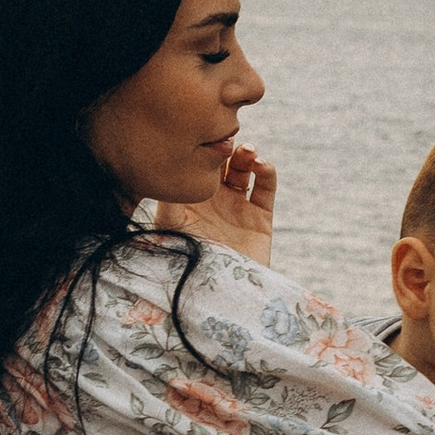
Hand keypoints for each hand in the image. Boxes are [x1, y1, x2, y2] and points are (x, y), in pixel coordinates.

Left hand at [154, 142, 276, 263]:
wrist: (218, 296)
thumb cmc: (186, 263)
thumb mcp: (170, 228)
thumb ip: (168, 199)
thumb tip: (167, 168)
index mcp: (189, 200)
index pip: (196, 165)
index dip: (202, 148)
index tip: (204, 137)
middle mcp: (213, 201)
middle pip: (221, 161)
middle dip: (225, 146)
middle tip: (226, 140)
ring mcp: (237, 208)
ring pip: (244, 168)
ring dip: (246, 153)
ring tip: (246, 150)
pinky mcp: (260, 219)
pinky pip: (267, 187)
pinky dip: (267, 170)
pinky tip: (261, 164)